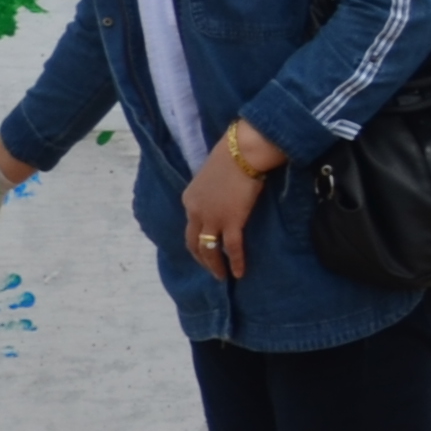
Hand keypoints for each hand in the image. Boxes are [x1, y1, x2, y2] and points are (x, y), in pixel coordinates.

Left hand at [182, 130, 274, 280]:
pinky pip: (232, 248)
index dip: (197, 241)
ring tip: (221, 276)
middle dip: (201, 259)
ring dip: (214, 265)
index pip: (190, 227)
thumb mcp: (210, 179)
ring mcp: (212, 218)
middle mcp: (195, 212)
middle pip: (193, 242)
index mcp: (189, 200)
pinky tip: (239, 273)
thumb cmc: (229, 161)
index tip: (204, 250)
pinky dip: (235, 262)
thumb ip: (209, 194)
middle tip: (210, 270)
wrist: (241, 154)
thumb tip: (218, 202)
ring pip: (209, 249)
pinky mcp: (231, 221)